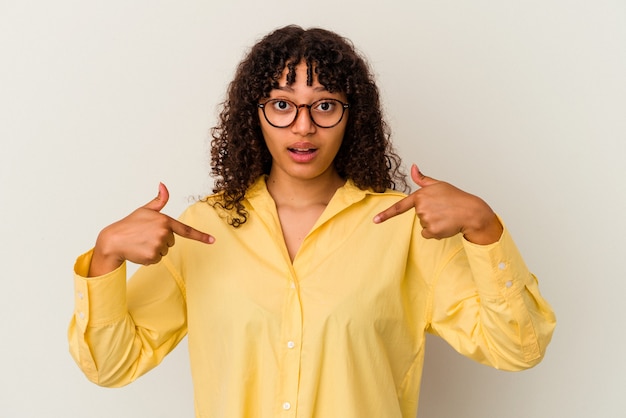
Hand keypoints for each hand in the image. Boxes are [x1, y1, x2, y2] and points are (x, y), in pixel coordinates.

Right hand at [89, 183, 214, 275]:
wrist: (113, 240)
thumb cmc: (130, 224)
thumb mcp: (145, 210)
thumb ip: (159, 200)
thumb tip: (163, 185)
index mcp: (164, 220)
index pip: (186, 230)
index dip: (201, 236)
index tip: (213, 241)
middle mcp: (164, 233)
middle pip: (171, 241)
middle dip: (161, 240)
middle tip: (145, 236)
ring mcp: (158, 245)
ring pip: (164, 251)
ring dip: (155, 249)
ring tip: (141, 243)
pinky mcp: (153, 256)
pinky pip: (157, 259)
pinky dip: (149, 257)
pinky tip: (139, 250)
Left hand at [373, 164, 502, 244]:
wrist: (472, 211)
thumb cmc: (456, 197)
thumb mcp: (439, 185)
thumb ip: (422, 179)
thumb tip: (412, 167)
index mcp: (420, 196)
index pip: (400, 207)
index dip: (386, 214)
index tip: (375, 220)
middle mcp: (421, 208)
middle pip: (418, 216)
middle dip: (429, 214)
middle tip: (443, 209)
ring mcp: (426, 220)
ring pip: (423, 226)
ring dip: (434, 223)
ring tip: (446, 216)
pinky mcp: (432, 230)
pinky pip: (428, 234)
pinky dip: (436, 232)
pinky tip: (446, 225)